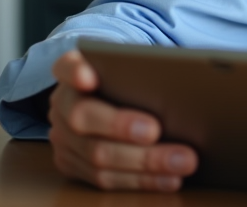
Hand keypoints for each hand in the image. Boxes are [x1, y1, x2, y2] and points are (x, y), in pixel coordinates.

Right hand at [47, 49, 197, 190]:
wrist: (124, 99)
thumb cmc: (136, 80)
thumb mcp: (138, 67)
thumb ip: (146, 70)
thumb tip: (183, 78)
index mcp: (75, 71)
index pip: (67, 66)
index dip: (75, 72)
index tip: (89, 77)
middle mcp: (63, 104)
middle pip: (83, 116)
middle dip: (121, 126)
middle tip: (156, 131)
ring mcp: (64, 138)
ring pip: (97, 155)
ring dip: (144, 162)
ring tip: (180, 161)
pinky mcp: (73, 165)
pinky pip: (105, 179)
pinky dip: (141, 180)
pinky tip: (168, 178)